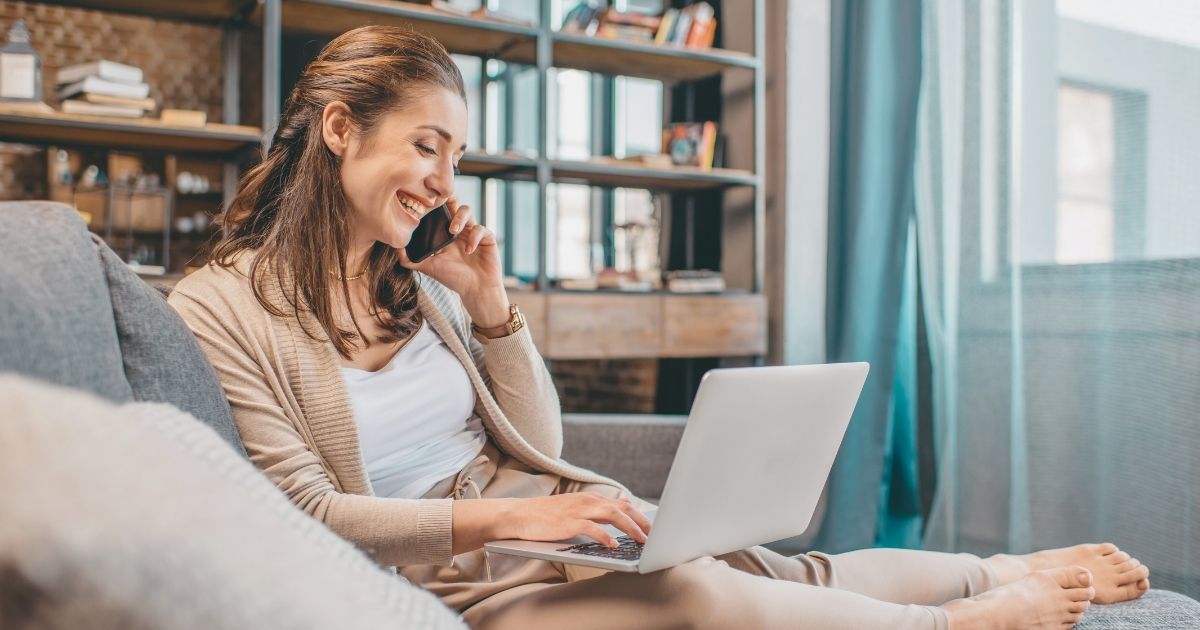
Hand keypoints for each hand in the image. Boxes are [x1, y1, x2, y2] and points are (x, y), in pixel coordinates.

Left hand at [398, 196, 502, 300]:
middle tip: (440, 202)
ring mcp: (472, 231)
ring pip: (467, 210)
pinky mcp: (486, 237)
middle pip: (453, 202)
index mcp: (444, 232)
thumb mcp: (429, 267)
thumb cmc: (454, 278)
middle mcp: (458, 228)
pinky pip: (481, 228)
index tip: (424, 204)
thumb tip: (394, 247)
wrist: (476, 290)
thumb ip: (411, 259)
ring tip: (453, 231)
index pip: (438, 210)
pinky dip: (474, 237)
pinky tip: (469, 250)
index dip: (432, 203)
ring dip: (459, 217)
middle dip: (448, 197)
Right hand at [503, 492, 651, 547]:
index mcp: (589, 499)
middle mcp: (587, 501)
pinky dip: (606, 536)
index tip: (652, 526)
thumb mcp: (572, 511)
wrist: (519, 515)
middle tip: (654, 535)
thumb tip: (612, 530)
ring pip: (613, 514)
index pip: (621, 503)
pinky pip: (593, 528)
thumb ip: (591, 516)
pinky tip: (614, 545)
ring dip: (631, 527)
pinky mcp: (568, 522)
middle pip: (622, 507)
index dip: (639, 514)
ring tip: (642, 540)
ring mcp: (578, 510)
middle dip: (641, 521)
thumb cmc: (545, 517)